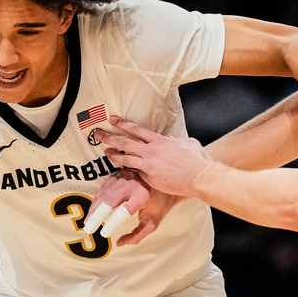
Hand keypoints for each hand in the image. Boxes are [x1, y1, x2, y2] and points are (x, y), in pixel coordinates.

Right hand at [84, 169, 185, 245]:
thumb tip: (120, 243)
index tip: (104, 234)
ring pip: (104, 194)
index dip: (112, 223)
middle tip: (89, 228)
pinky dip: (97, 199)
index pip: (124, 212)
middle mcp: (132, 185)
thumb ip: (137, 235)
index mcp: (142, 197)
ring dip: (94, 208)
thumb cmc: (159, 205)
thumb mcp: (152, 223)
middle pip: (109, 201)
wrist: (164, 183)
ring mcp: (124, 178)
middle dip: (96, 216)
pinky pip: (104, 187)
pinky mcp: (119, 174)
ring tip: (88, 222)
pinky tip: (93, 210)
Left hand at [94, 116, 210, 196]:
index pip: (136, 129)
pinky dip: (130, 172)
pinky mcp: (150, 177)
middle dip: (110, 137)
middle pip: (125, 142)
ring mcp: (149, 164)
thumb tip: (175, 140)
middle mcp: (151, 150)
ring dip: (113, 154)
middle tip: (99, 134)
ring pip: (125, 158)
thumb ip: (178, 141)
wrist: (198, 175)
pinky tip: (122, 173)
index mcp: (160, 140)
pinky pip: (136, 173)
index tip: (112, 119)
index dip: (122, 124)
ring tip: (105, 152)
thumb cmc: (197, 160)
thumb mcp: (188, 144)